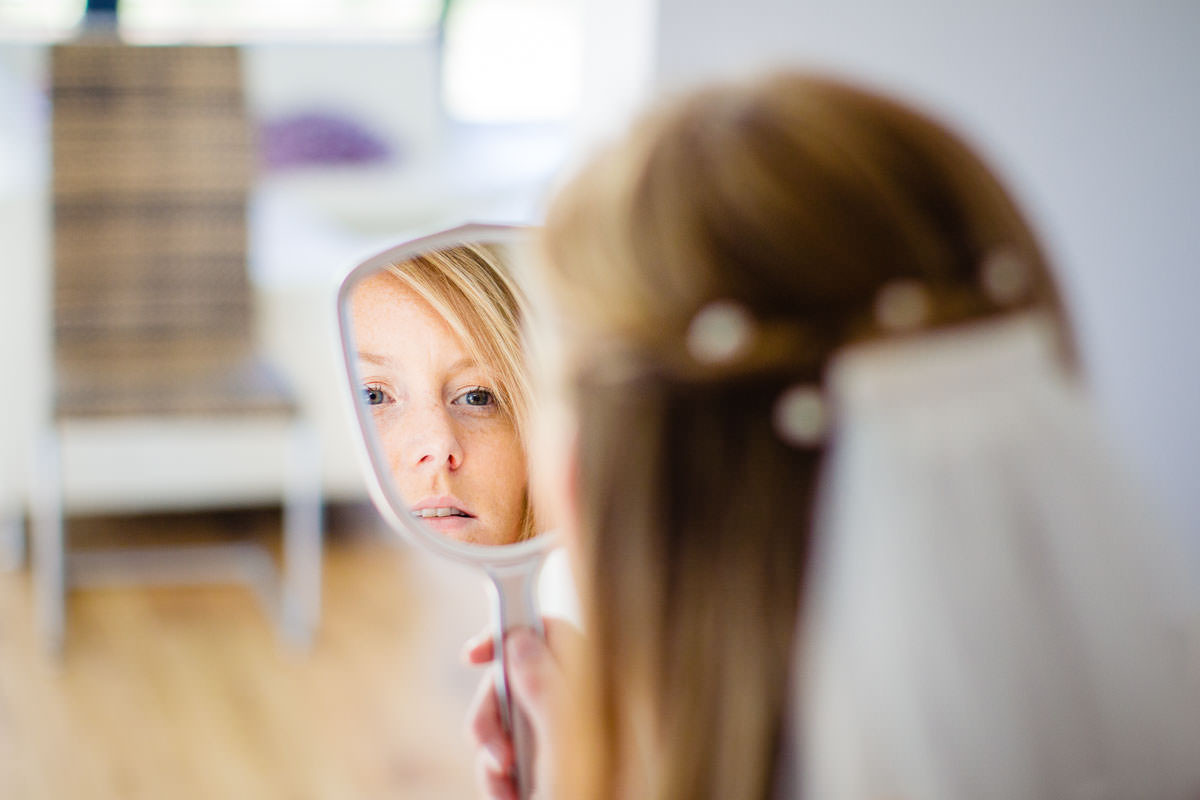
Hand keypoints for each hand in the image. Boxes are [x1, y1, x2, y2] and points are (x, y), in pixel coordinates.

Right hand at [463, 620, 577, 798]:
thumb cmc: (591, 799)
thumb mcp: (568, 747)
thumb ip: (547, 690)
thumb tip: (520, 641)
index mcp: (599, 691)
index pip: (555, 634)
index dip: (512, 633)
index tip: (474, 654)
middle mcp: (581, 708)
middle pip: (517, 679)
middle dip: (492, 713)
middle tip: (500, 752)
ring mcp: (561, 739)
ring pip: (505, 720)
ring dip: (492, 752)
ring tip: (507, 785)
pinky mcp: (545, 766)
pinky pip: (504, 755)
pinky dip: (497, 777)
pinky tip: (511, 797)